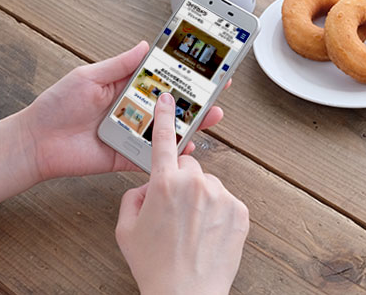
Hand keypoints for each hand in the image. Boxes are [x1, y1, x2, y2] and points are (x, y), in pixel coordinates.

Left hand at [23, 42, 227, 179]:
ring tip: (213, 114)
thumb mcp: (88, 76)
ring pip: (169, 130)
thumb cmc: (57, 105)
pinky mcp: (127, 157)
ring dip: (192, 123)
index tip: (204, 64)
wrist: (36, 142)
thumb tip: (145, 45)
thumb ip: (119, 64)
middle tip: (221, 88)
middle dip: (197, 97)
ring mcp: (133, 134)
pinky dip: (172, 154)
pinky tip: (189, 148)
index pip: (160, 77)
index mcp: (125, 87)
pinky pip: (154, 156)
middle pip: (172, 104)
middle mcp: (133, 110)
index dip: (182, 72)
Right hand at [115, 93, 248, 294]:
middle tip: (174, 212)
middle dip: (181, 183)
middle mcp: (195, 184)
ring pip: (208, 186)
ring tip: (192, 231)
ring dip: (201, 200)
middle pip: (188, 168)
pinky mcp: (240, 210)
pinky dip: (218, 213)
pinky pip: (225, 202)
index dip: (164, 117)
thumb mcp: (126, 229)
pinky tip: (207, 235)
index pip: (162, 141)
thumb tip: (149, 186)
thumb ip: (134, 197)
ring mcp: (221, 196)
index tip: (168, 98)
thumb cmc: (155, 266)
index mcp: (164, 184)